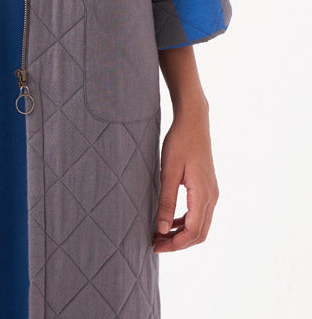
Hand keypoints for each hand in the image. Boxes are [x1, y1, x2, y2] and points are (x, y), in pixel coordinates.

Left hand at [152, 102, 218, 252]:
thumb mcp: (168, 171)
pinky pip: (199, 213)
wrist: (194, 121)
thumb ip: (166, 200)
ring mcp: (212, 192)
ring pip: (200, 225)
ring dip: (182, 233)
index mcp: (203, 194)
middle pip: (199, 233)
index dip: (175, 244)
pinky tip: (170, 220)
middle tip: (156, 244)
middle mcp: (212, 197)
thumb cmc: (180, 142)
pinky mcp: (208, 187)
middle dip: (178, 243)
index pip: (193, 232)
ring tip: (160, 234)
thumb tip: (162, 228)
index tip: (156, 245)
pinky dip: (185, 222)